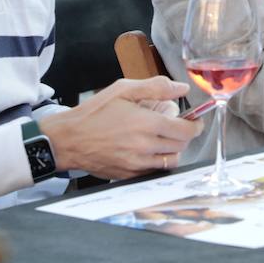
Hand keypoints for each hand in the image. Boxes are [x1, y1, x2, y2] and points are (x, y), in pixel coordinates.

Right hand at [40, 76, 203, 178]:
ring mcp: (137, 164)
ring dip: (173, 150)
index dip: (196, 125)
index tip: (196, 120)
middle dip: (185, 136)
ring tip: (164, 139)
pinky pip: (153, 171)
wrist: (67, 140)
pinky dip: (157, 161)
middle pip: (181, 146)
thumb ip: (156, 87)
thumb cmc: (94, 113)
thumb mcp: (123, 90)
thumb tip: (182, 88)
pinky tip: (148, 150)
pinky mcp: (129, 175)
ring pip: (170, 161)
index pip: (186, 130)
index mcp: (147, 124)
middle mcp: (145, 147)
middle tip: (178, 126)